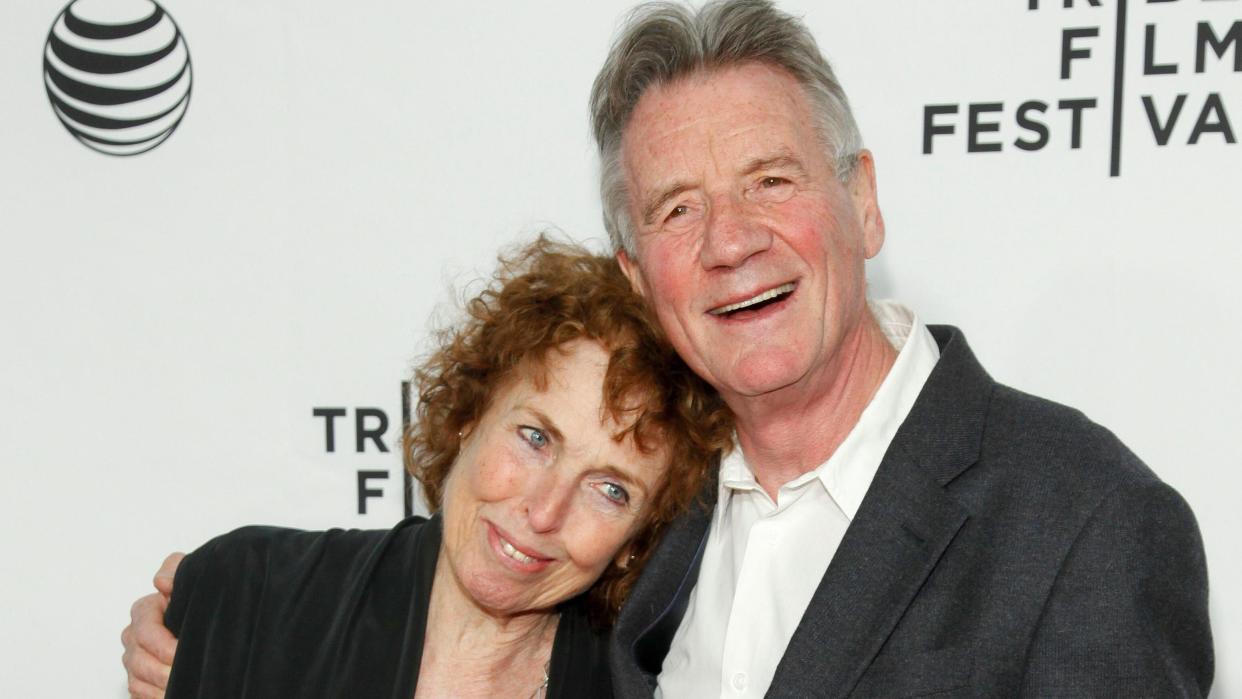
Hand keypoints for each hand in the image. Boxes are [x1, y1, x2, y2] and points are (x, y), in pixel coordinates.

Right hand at [121, 553, 183, 698]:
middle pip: (140, 660)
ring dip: (162, 685)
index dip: (164, 645)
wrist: (204, 616)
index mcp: (144, 611)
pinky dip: (156, 696)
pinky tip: (176, 691)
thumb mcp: (190, 579)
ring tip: (187, 684)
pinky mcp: (138, 679)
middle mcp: (134, 636)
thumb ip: (175, 571)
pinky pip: (139, 693)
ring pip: (139, 680)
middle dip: (165, 669)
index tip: (183, 652)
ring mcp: (134, 659)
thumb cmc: (195, 598)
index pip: (145, 631)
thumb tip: (161, 582)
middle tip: (189, 672)